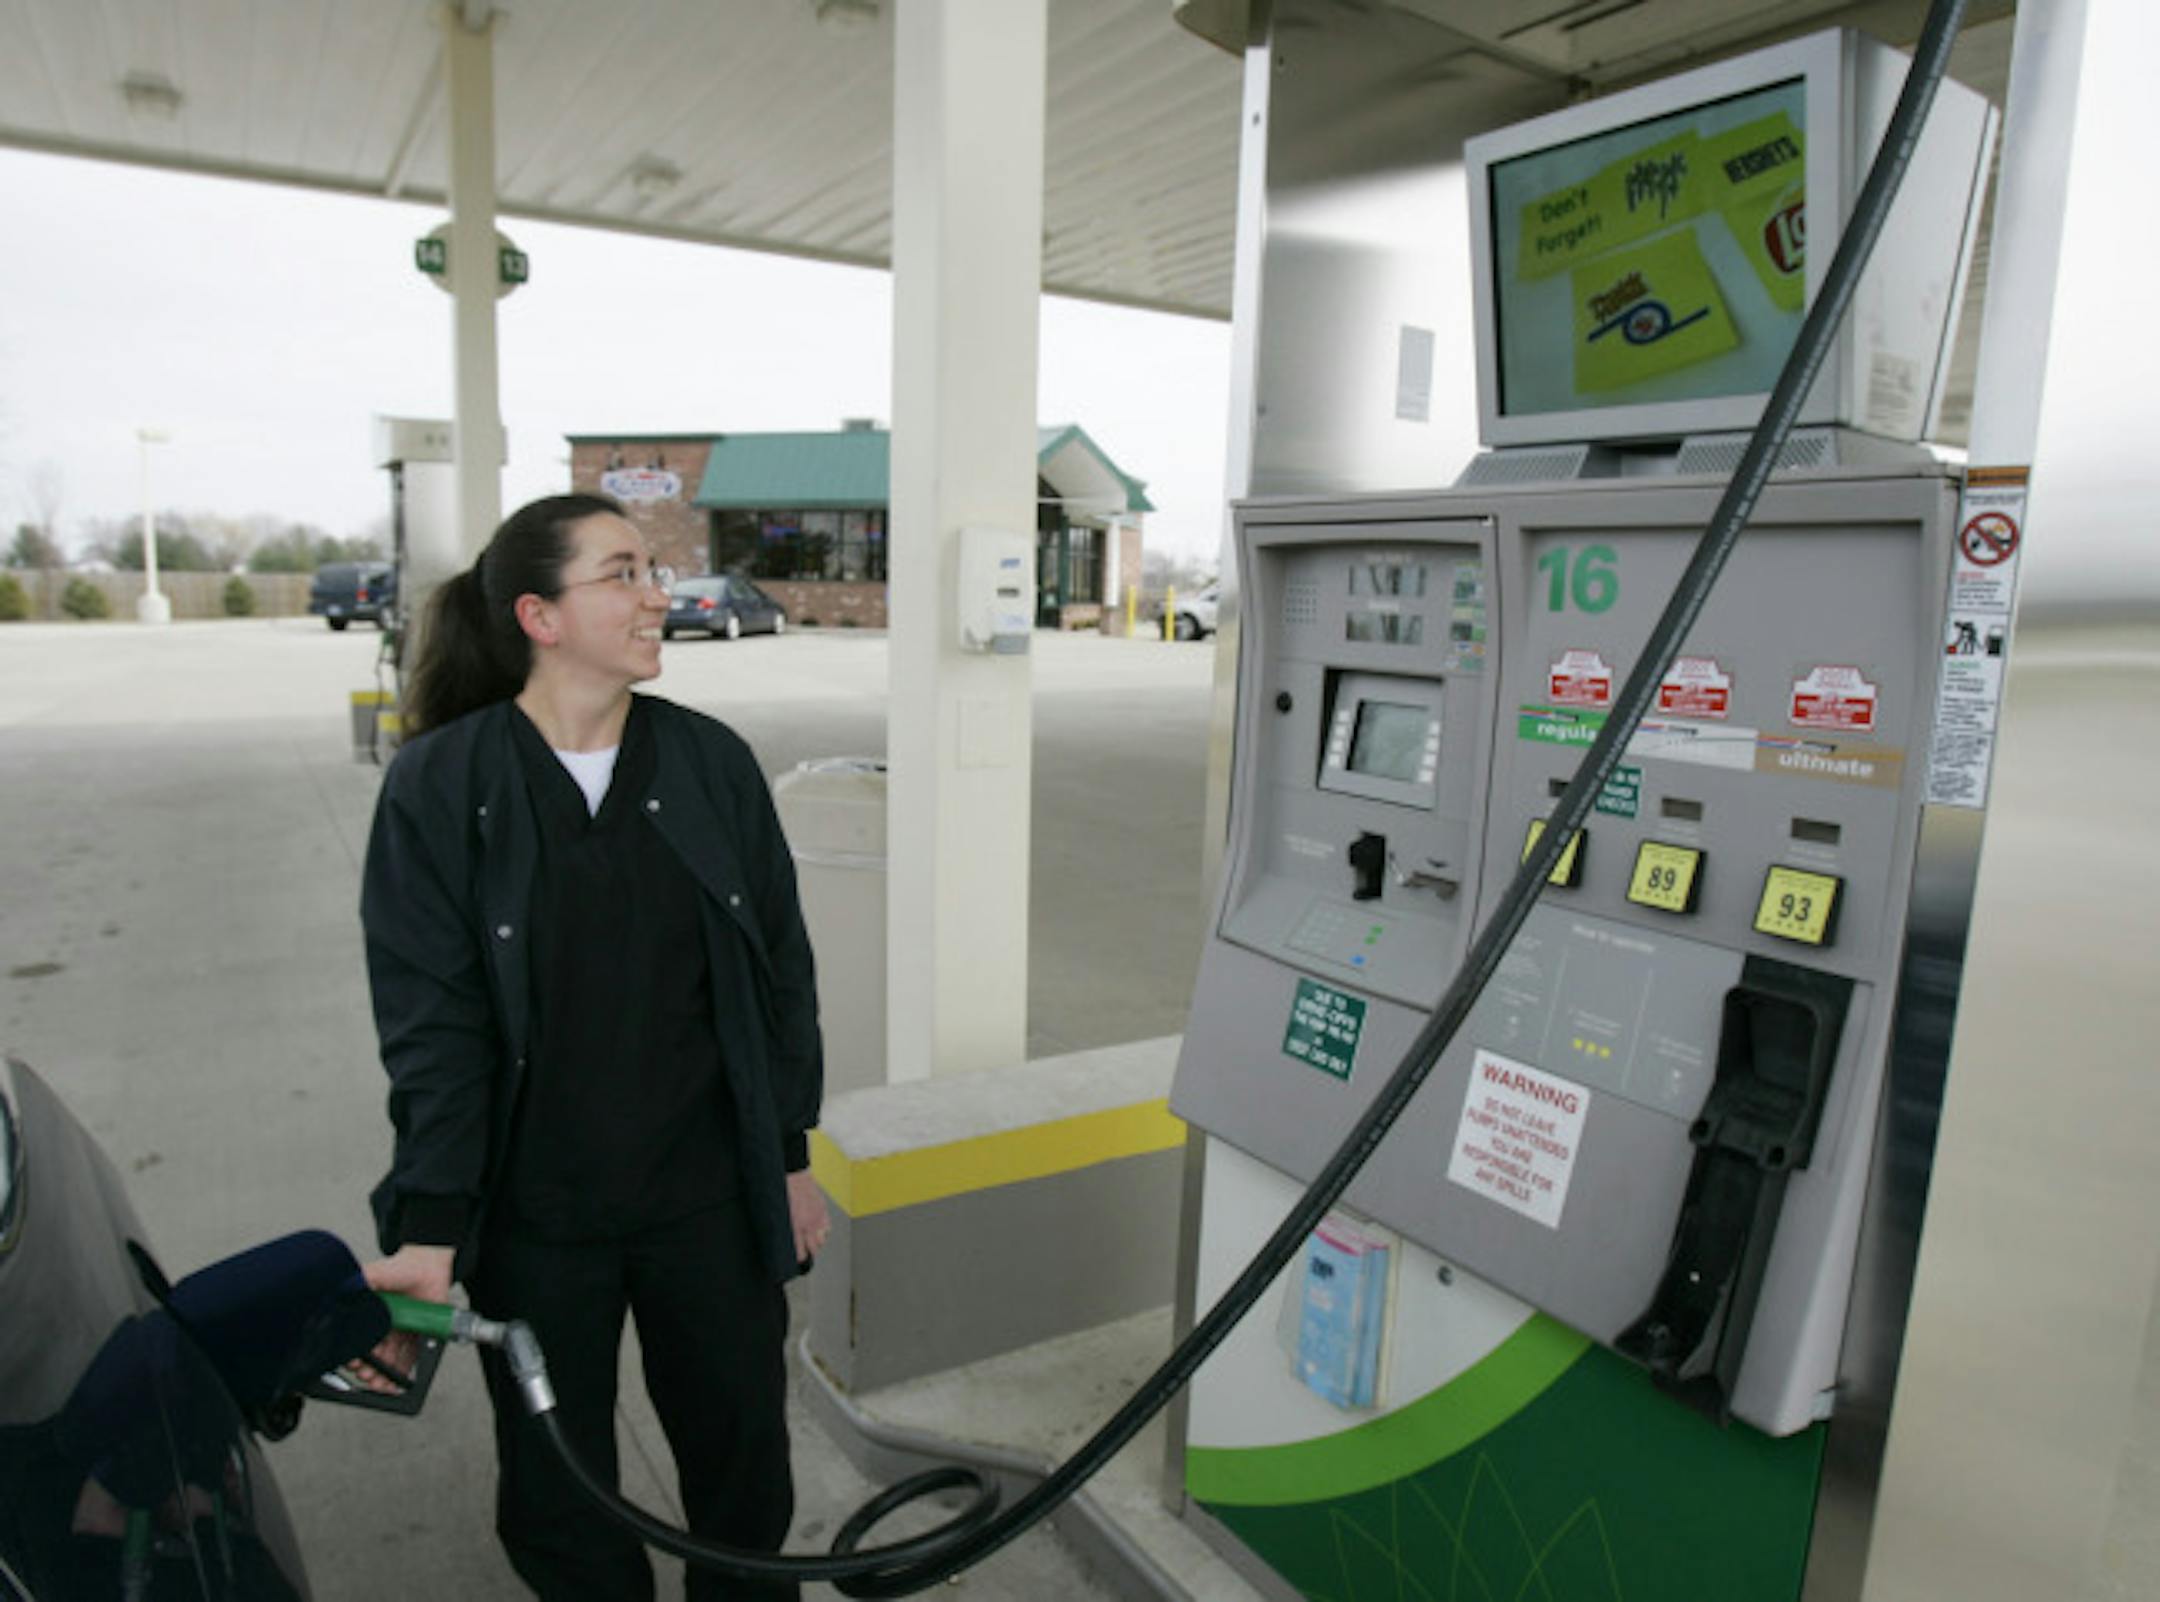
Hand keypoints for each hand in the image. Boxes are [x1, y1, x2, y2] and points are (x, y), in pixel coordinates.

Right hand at [352, 1244, 455, 1393]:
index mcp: (370, 1316)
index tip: (353, 1362)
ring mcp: (400, 1332)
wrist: (431, 1265)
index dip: (354, 1355)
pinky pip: (409, 1358)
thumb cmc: (402, 1268)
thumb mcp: (373, 1275)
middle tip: (366, 1375)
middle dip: (368, 1369)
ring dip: (383, 1375)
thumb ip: (357, 1285)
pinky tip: (397, 1383)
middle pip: (373, 1355)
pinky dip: (402, 1372)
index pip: (359, 1342)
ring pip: (389, 1361)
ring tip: (380, 1384)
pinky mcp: (418, 1335)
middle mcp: (383, 1326)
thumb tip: (339, 1293)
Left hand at [786, 1169, 830, 1264]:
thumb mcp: (780, 1215)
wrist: (794, 1176)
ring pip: (823, 1239)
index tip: (797, 1260)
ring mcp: (818, 1217)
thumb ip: (785, 1229)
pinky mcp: (823, 1210)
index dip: (799, 1258)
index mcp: (796, 1226)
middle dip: (810, 1252)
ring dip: (817, 1242)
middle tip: (805, 1252)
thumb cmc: (783, 1193)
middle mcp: (809, 1224)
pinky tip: (818, 1229)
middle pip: (815, 1248)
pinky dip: (823, 1230)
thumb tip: (783, 1240)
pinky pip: (827, 1227)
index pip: (801, 1251)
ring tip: (811, 1241)